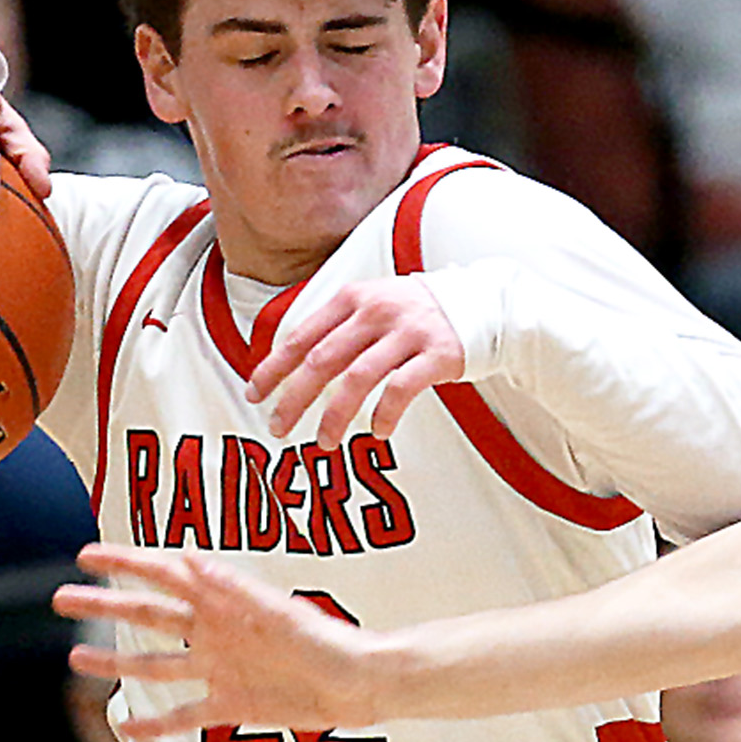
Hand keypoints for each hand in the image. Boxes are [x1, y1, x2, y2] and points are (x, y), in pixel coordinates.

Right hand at [57, 544, 379, 739]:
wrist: (358, 684)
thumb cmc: (326, 641)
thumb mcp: (279, 612)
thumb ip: (232, 588)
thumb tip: (188, 558)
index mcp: (224, 603)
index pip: (165, 575)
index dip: (126, 564)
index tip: (86, 555)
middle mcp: (214, 633)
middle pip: (148, 615)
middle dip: (106, 604)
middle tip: (61, 597)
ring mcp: (218, 670)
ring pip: (155, 665)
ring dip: (116, 661)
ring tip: (75, 658)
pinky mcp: (231, 706)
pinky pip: (184, 715)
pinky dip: (155, 724)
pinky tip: (125, 727)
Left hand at [247, 272, 464, 439]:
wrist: (485, 302)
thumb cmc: (420, 312)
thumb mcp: (375, 303)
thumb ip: (339, 326)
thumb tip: (294, 361)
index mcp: (354, 299)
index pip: (302, 336)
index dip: (274, 368)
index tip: (255, 394)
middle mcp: (376, 312)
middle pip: (322, 360)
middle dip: (294, 398)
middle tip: (278, 427)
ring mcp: (408, 332)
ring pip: (357, 378)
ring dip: (335, 415)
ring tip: (325, 442)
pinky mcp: (437, 354)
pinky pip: (401, 389)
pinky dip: (385, 415)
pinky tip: (377, 433)